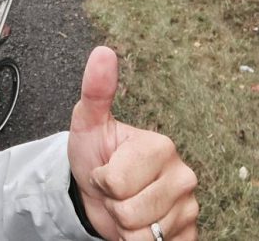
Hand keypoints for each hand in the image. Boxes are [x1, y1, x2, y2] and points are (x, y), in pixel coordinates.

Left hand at [68, 47, 198, 239]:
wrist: (97, 189)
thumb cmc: (94, 155)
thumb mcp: (88, 123)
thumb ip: (96, 90)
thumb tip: (103, 52)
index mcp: (160, 146)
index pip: (116, 182)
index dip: (101, 180)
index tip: (105, 168)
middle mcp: (182, 175)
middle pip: (130, 211)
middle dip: (112, 202)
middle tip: (114, 188)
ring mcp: (188, 206)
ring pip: (141, 233)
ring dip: (123, 223)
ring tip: (124, 202)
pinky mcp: (188, 233)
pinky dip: (137, 240)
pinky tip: (140, 223)